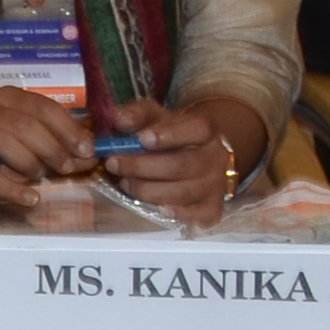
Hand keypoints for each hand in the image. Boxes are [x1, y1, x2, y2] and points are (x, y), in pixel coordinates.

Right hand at [0, 83, 99, 197]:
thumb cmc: (3, 152)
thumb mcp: (35, 145)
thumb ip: (63, 148)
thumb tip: (92, 156)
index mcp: (9, 98)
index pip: (43, 107)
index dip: (69, 129)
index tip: (87, 150)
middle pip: (24, 124)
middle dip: (52, 148)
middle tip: (67, 168)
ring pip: (2, 141)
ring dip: (30, 162)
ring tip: (40, 176)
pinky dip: (14, 189)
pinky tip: (31, 197)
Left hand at [94, 95, 245, 222]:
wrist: (197, 152)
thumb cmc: (169, 133)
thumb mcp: (155, 116)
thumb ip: (137, 114)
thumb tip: (121, 122)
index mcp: (205, 129)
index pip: (196, 129)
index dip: (170, 134)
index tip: (142, 139)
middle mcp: (216, 157)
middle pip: (181, 165)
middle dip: (142, 167)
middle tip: (113, 164)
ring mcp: (216, 184)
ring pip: (184, 192)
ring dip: (148, 190)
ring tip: (124, 183)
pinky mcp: (213, 206)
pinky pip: (199, 215)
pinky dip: (179, 213)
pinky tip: (157, 208)